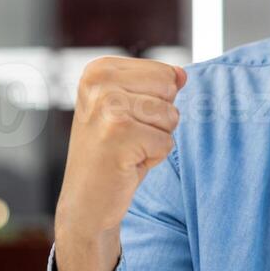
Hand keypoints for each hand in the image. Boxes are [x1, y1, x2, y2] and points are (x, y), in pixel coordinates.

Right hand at [54, 57, 186, 270]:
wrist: (86, 201)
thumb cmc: (112, 153)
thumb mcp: (132, 110)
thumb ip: (157, 86)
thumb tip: (182, 75)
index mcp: (99, 70)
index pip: (164, 72)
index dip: (156, 101)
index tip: (127, 120)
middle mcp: (99, 83)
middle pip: (169, 90)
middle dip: (160, 119)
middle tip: (129, 137)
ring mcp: (107, 107)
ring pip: (170, 115)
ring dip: (157, 139)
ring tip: (128, 149)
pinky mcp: (119, 134)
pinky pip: (167, 142)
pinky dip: (154, 158)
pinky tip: (127, 163)